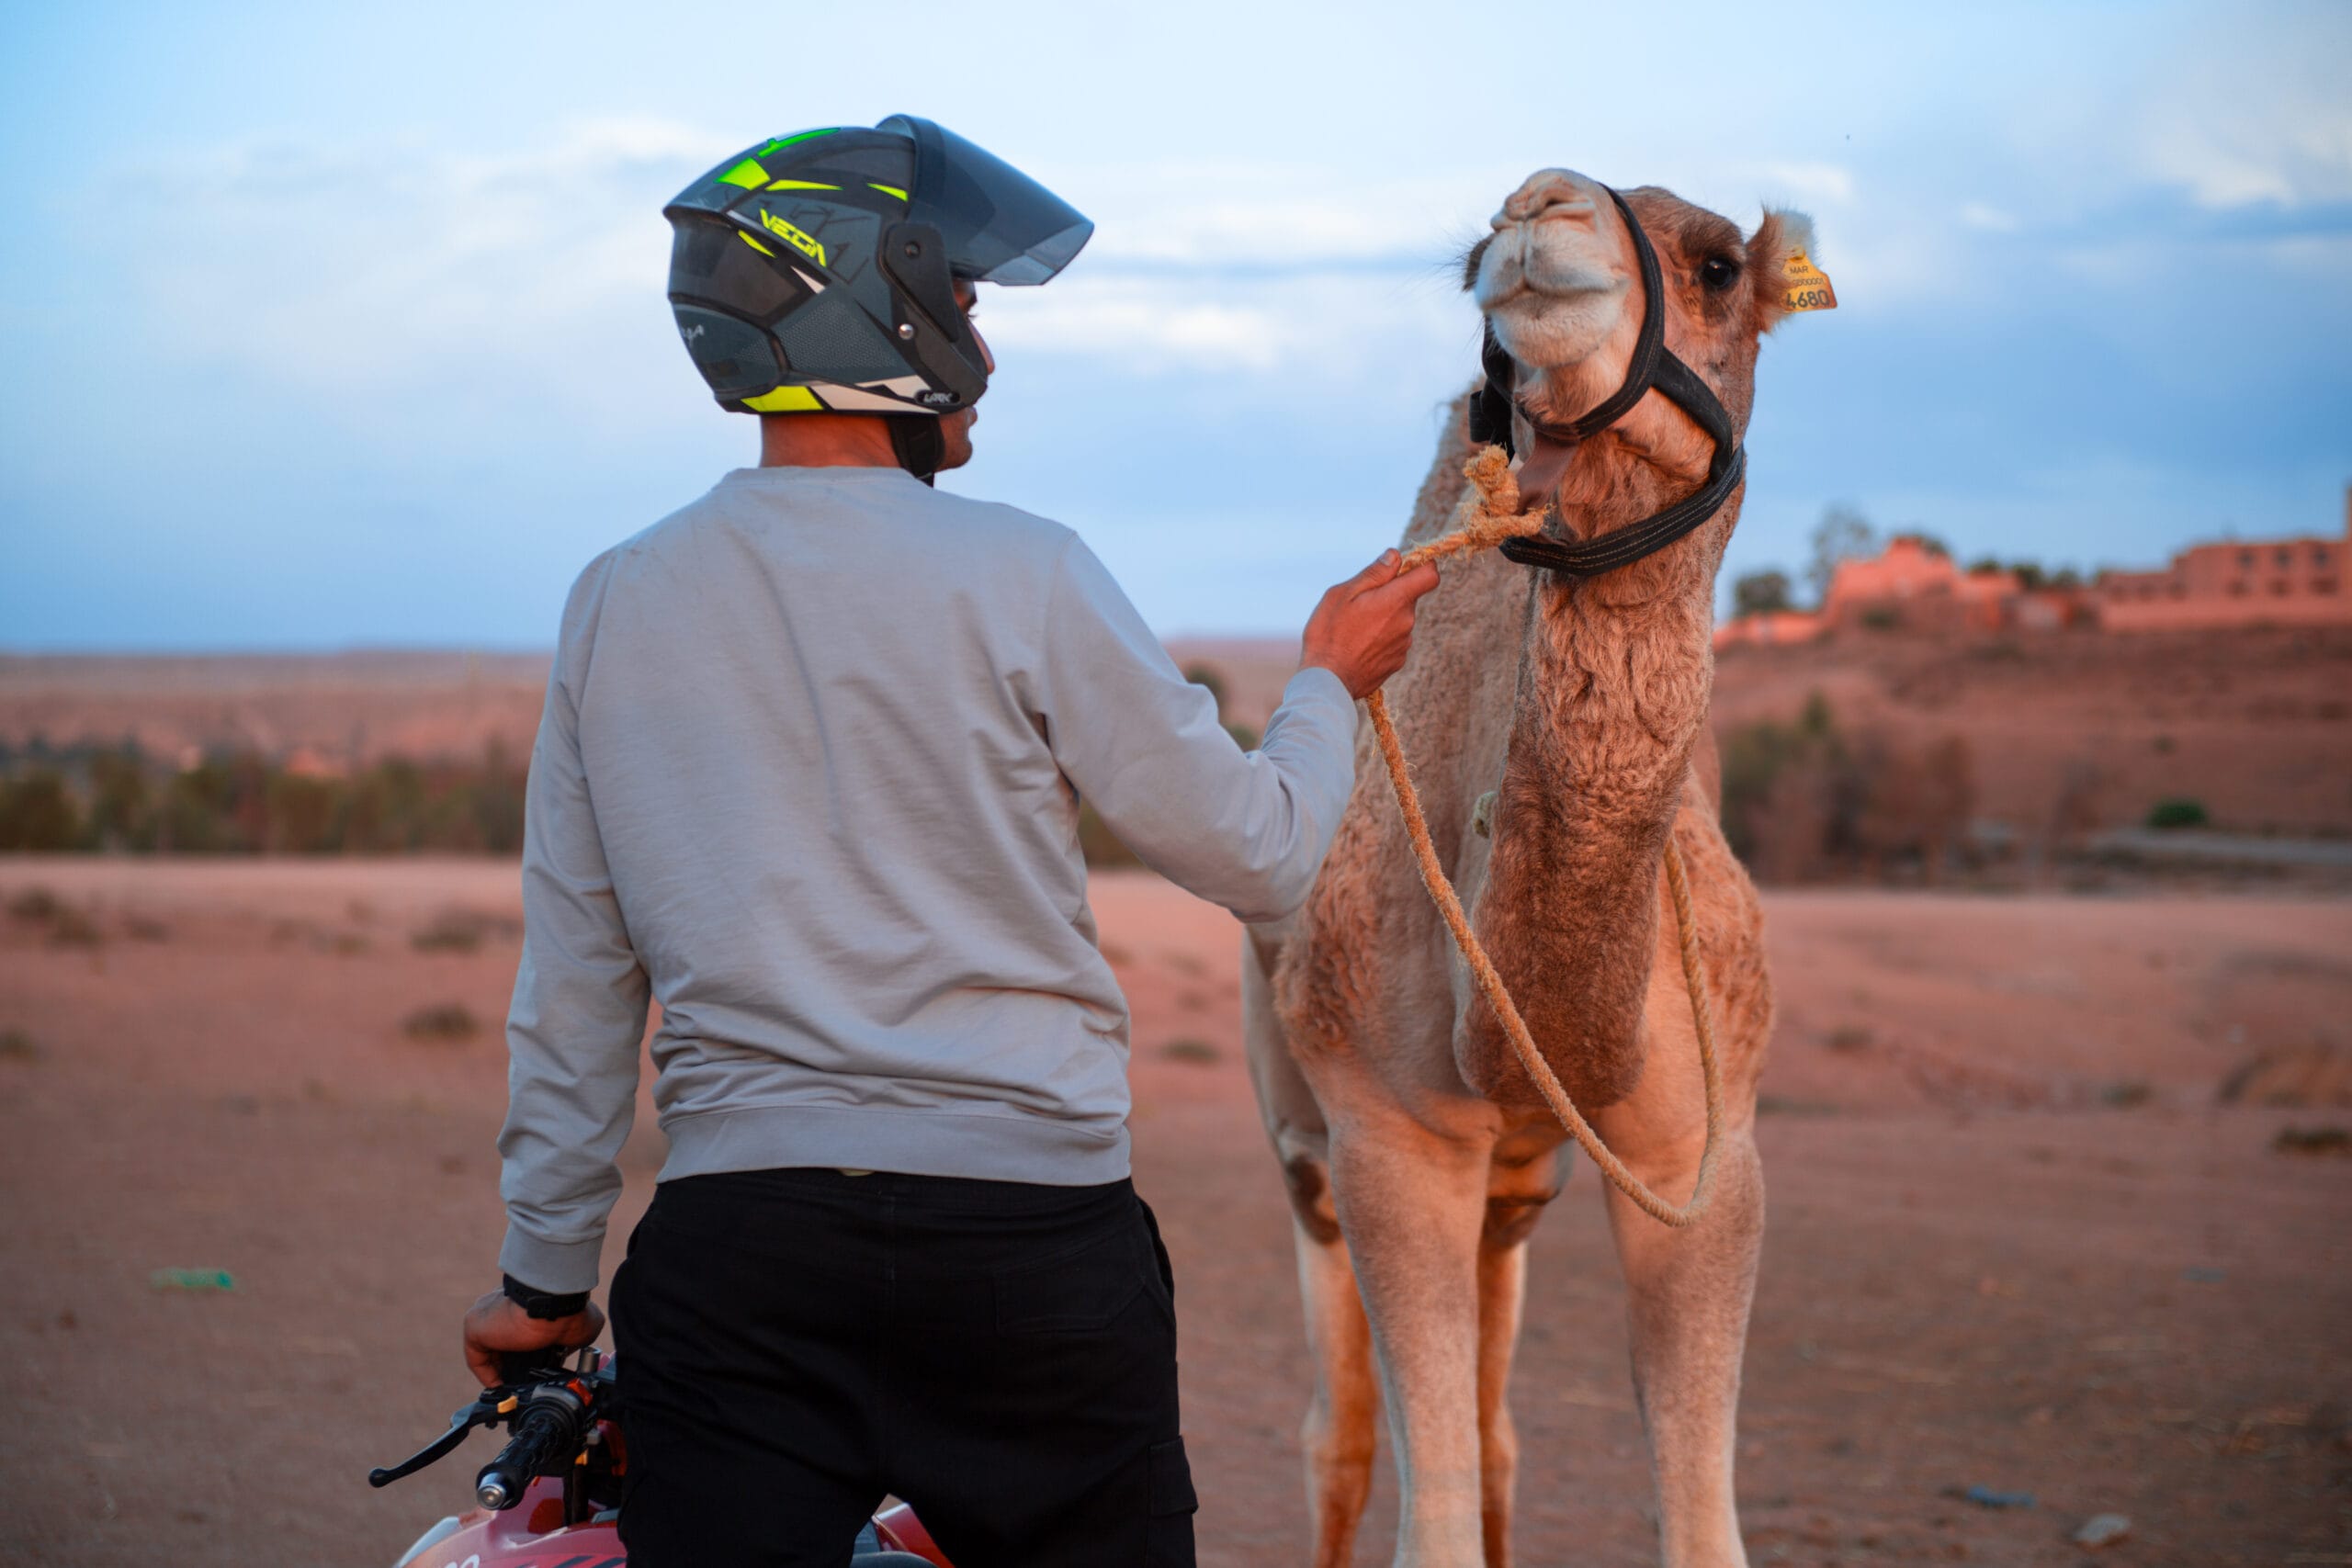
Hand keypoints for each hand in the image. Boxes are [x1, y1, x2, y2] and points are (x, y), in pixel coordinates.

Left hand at [463, 1289, 604, 1387]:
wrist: (554, 1305)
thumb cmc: (572, 1309)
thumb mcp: (583, 1327)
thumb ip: (574, 1340)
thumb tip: (569, 1352)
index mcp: (528, 1303)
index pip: (520, 1330)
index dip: (526, 1353)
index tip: (534, 1371)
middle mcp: (505, 1306)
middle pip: (501, 1341)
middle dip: (511, 1364)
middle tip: (522, 1383)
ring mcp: (487, 1314)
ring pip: (489, 1349)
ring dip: (499, 1370)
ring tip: (511, 1390)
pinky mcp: (474, 1327)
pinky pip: (476, 1358)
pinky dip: (487, 1375)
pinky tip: (501, 1387)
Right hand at [1299, 549, 1442, 698]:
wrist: (1327, 682)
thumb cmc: (1329, 634)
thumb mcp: (1342, 594)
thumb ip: (1373, 574)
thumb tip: (1395, 555)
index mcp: (1395, 600)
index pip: (1430, 575)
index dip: (1421, 566)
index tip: (1402, 568)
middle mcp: (1407, 622)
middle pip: (1409, 597)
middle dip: (1390, 594)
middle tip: (1360, 603)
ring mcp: (1404, 645)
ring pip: (1400, 619)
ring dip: (1384, 617)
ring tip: (1355, 628)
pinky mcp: (1397, 662)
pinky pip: (1395, 640)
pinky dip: (1381, 638)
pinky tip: (1359, 645)